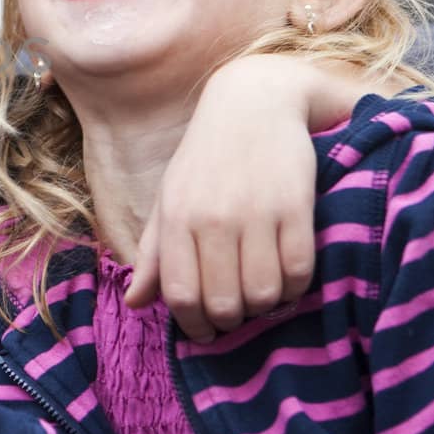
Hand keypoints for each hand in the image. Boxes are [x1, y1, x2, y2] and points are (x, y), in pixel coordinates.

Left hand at [124, 56, 317, 340]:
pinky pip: (298, 272)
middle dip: (230, 320)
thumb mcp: (170, 198)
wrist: (254, 102)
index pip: (180, 295)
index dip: (194, 325)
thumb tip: (135, 303)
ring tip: (261, 293)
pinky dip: (294, 288)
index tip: (204, 331)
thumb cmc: (205, 158)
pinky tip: (286, 277)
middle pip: (223, 303)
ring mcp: (256, 212)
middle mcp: (213, 217)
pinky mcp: (297, 206)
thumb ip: (155, 253)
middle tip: (236, 313)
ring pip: (263, 294)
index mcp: (177, 216)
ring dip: (264, 306)